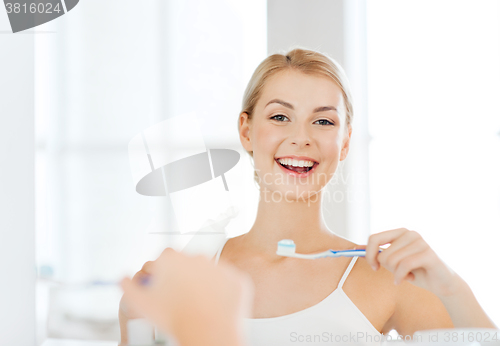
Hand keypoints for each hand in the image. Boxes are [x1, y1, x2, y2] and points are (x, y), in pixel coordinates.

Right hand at [120, 248, 252, 345]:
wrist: (209, 333)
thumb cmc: (176, 319)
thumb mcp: (141, 304)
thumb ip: (128, 286)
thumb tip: (123, 278)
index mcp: (172, 258)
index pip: (163, 259)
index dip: (161, 274)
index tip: (162, 286)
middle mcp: (197, 256)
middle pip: (186, 263)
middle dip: (182, 276)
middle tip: (179, 298)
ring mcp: (219, 265)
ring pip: (208, 272)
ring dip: (203, 283)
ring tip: (197, 304)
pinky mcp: (236, 278)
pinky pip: (228, 282)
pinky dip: (222, 291)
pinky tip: (214, 305)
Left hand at [365, 228, 459, 297]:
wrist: (442, 283)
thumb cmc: (415, 271)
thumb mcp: (393, 261)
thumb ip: (377, 253)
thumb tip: (355, 248)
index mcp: (400, 232)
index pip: (374, 238)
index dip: (369, 255)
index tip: (374, 267)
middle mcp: (410, 233)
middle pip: (383, 254)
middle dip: (389, 268)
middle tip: (400, 271)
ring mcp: (420, 242)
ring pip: (392, 261)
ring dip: (397, 273)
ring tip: (408, 273)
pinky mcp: (428, 254)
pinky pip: (404, 266)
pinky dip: (401, 277)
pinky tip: (409, 278)